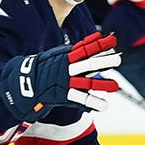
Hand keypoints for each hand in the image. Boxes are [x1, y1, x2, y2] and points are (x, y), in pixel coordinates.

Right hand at [0, 32, 121, 121]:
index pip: (85, 49)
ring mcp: (65, 83)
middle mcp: (67, 69)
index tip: (113, 39)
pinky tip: (104, 106)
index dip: (99, 44)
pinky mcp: (63, 96)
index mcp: (67, 57)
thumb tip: (95, 38)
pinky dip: (92, 103)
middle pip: (88, 65)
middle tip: (119, 60)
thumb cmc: (45, 67)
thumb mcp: (59, 54)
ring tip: (116, 86)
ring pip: (86, 84)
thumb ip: (77, 49)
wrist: (25, 83)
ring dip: (101, 85)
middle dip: (103, 62)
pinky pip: (79, 100)